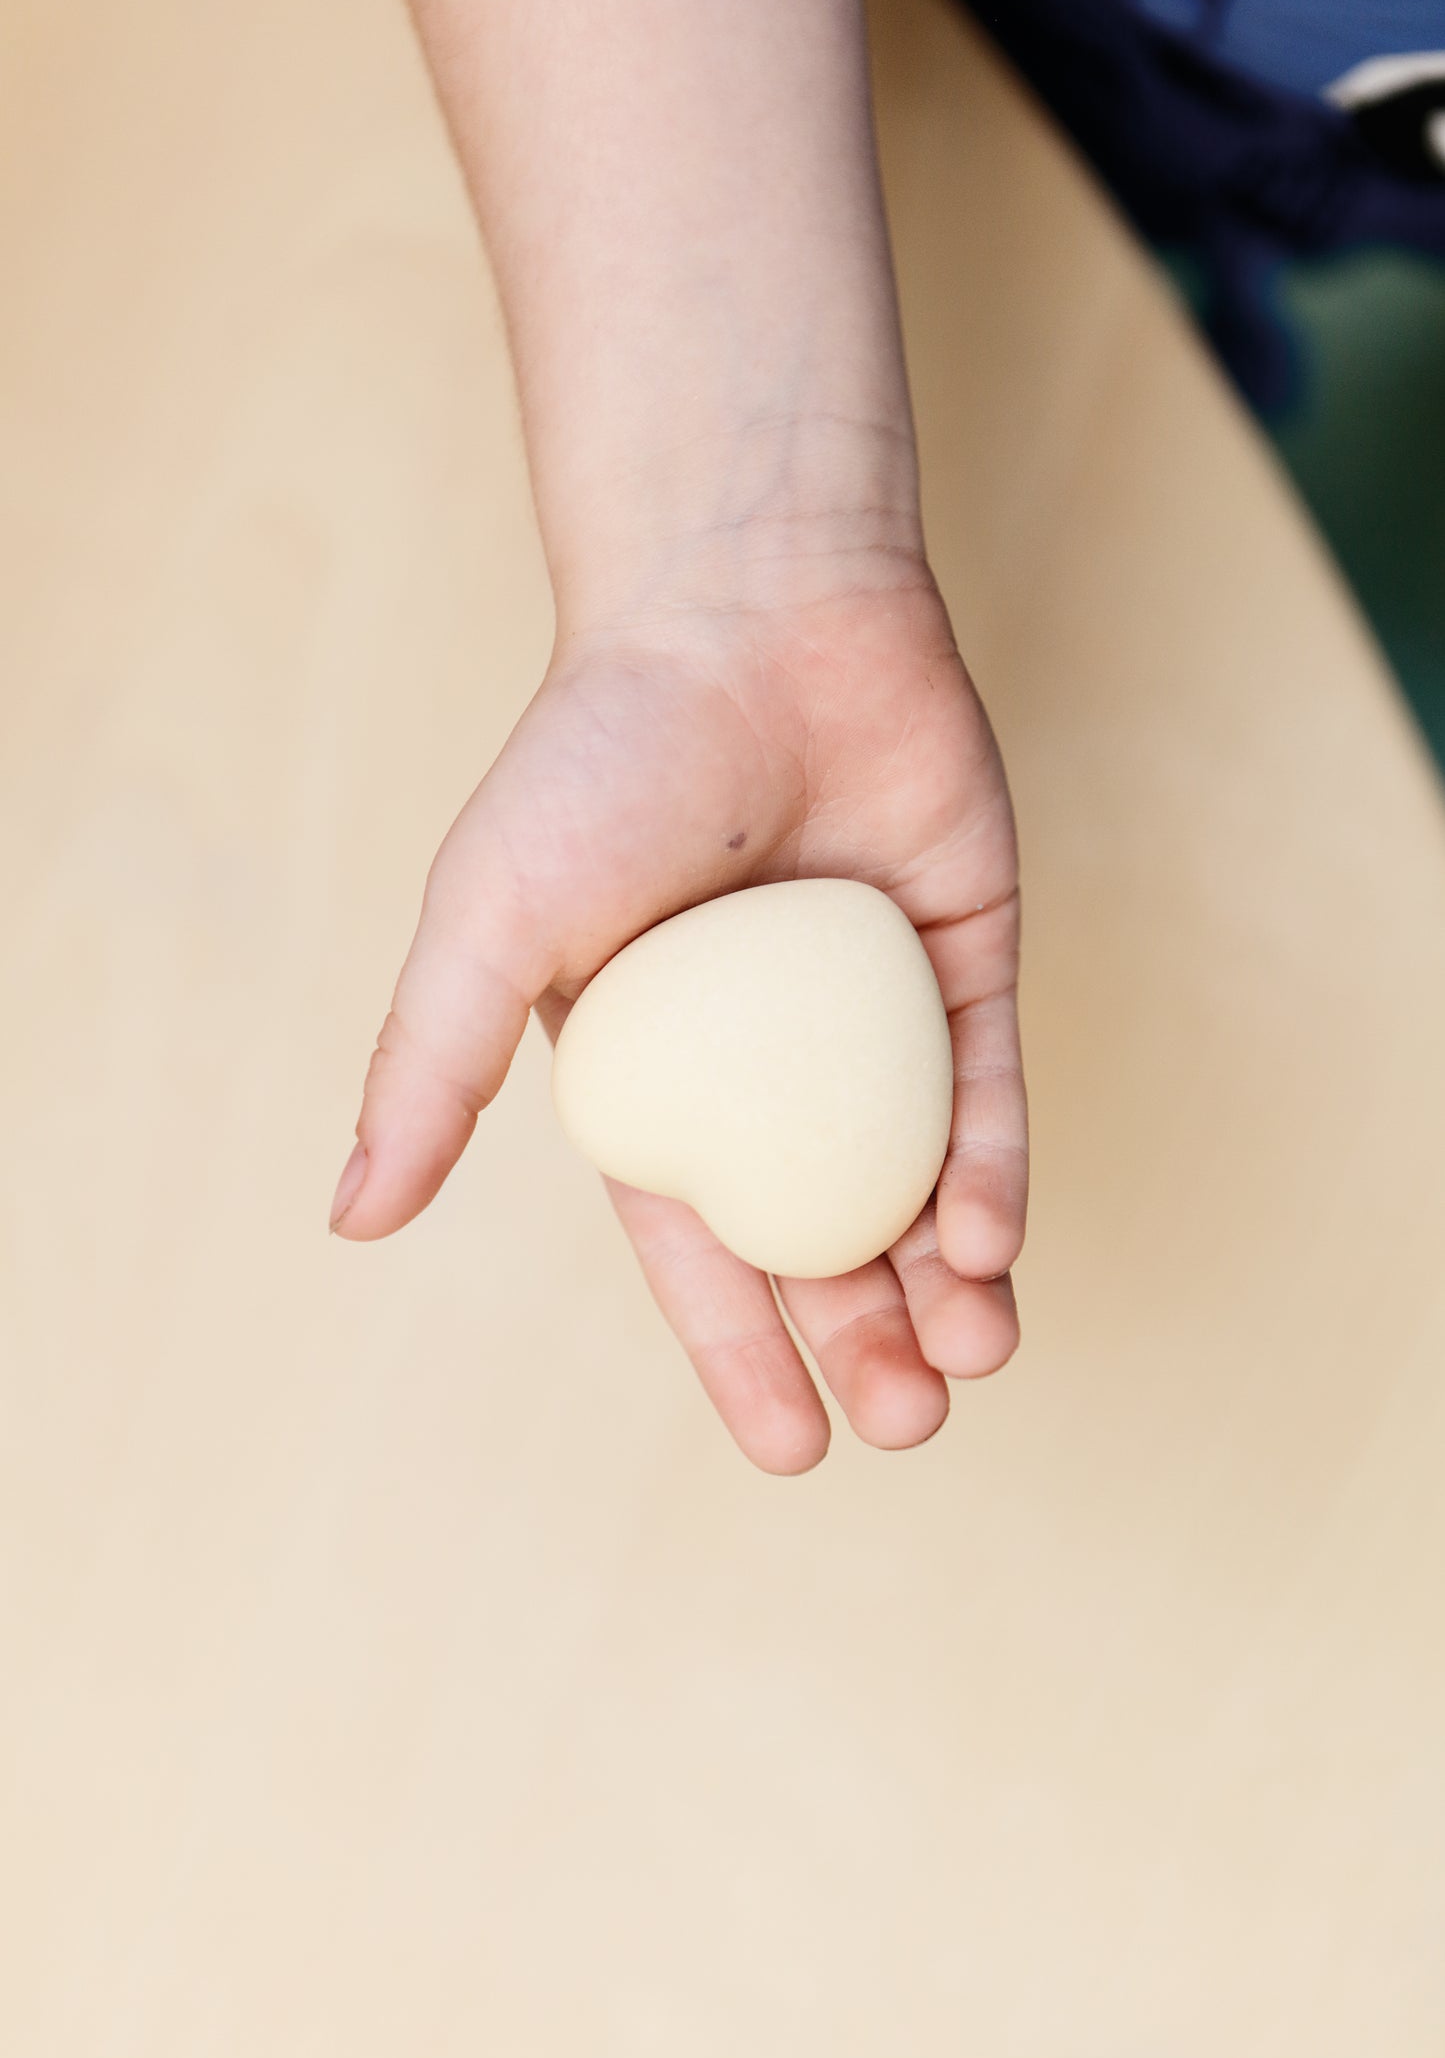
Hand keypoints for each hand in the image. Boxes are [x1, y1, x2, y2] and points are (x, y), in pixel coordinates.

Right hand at [330, 567, 1025, 1472]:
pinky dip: (995, 1165)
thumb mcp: (489, 923)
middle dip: (867, 1341)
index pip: (701, 1245)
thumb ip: (430, 1064)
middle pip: (827, 1232)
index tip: (795, 1450)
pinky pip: (986, 1082)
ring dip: (949, 1280)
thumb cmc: (598, 759)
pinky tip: (994, 1243)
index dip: (745, 1351)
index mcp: (658, 1070)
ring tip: (968, 1362)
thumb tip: (350, 1220)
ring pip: (921, 1180)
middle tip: (905, 1422)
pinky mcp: (962, 952)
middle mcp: (769, 1057)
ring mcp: (871, 1012)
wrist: (748, 606)